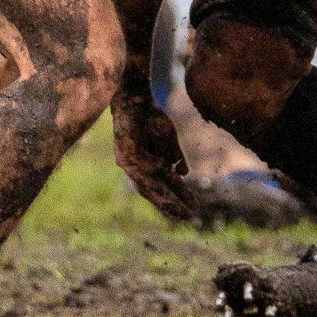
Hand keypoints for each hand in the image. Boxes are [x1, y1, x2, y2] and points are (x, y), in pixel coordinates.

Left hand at [111, 90, 194, 220]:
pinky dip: (152, 178)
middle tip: (187, 217)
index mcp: (150, 167)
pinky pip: (139, 171)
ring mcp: (129, 163)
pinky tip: (164, 184)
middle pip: (155, 192)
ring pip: (146, 187)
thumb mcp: (169, 140)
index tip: (193, 210)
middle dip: (171, 205)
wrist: (135, 98)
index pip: (164, 188)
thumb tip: (183, 174)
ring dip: (162, 198)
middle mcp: (137, 169)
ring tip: (177, 209)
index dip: (178, 199)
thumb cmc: (151, 118)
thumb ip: (175, 157)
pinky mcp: (123, 154)